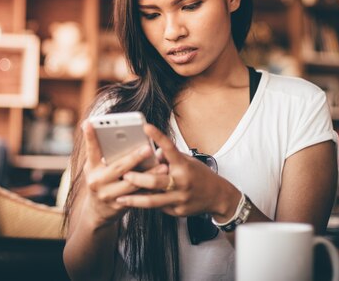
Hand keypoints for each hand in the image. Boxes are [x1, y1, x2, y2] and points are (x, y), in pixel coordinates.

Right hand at [81, 122, 168, 227]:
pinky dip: (150, 188)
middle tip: (148, 148)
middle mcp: (97, 181)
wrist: (96, 212)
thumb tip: (120, 135)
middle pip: (118, 168)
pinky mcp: (118, 206)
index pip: (91, 149)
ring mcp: (107, 195)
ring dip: (149, 175)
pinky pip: (138, 196)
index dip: (90, 136)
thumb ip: (104, 153)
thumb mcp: (96, 167)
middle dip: (134, 158)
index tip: (90, 122)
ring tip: (163, 166)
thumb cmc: (100, 181)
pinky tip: (163, 181)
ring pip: (132, 184)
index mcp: (91, 168)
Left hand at [118, 124, 238, 219]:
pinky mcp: (178, 211)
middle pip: (155, 181)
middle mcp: (182, 182)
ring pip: (153, 201)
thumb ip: (170, 158)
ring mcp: (180, 198)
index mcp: (184, 166)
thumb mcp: (188, 162)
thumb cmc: (201, 176)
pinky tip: (137, 202)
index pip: (169, 148)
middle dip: (137, 179)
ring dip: (134, 199)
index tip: (146, 127)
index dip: (158, 137)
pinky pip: (159, 207)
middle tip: (124, 175)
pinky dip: (147, 203)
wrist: (218, 197)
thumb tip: (152, 153)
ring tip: (120, 197)